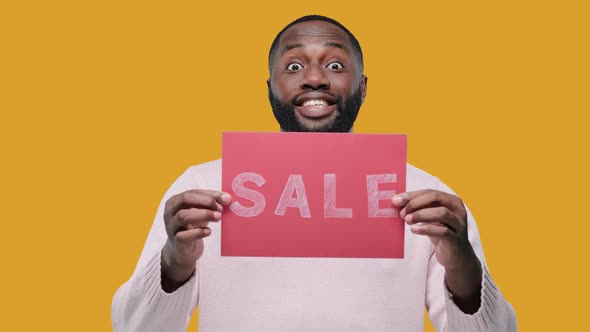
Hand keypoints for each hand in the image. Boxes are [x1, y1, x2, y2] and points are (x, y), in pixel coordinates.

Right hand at [160, 189, 231, 291]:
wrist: (183, 251)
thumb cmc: (192, 227)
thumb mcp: (201, 213)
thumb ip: (212, 204)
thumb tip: (227, 197)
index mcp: (175, 201)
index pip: (192, 192)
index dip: (209, 194)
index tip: (226, 198)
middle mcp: (170, 212)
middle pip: (185, 199)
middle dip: (205, 201)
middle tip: (220, 208)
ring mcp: (171, 227)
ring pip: (183, 216)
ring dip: (203, 215)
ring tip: (217, 218)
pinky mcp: (176, 241)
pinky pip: (184, 235)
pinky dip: (198, 232)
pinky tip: (208, 231)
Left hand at [393, 189, 481, 312]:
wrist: (456, 256)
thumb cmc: (441, 232)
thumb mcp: (431, 218)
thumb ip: (419, 209)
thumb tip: (397, 203)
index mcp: (451, 201)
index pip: (430, 192)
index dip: (412, 195)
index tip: (396, 201)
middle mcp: (458, 210)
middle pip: (436, 198)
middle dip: (415, 203)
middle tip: (402, 212)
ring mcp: (459, 224)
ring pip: (441, 213)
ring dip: (421, 214)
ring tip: (407, 220)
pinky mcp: (456, 239)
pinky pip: (442, 231)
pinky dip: (426, 228)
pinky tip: (414, 229)